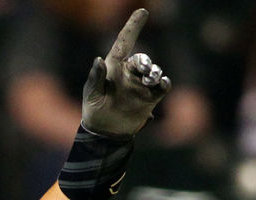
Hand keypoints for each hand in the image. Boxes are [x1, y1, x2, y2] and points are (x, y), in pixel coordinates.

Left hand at [81, 8, 171, 136]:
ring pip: (154, 70)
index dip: (133, 26)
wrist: (105, 132)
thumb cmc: (94, 110)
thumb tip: (99, 59)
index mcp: (114, 67)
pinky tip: (161, 84)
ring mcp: (141, 84)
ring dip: (153, 72)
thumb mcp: (91, 94)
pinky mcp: (150, 97)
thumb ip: (95, 77)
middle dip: (145, 61)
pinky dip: (163, 82)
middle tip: (144, 69)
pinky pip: (162, 86)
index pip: (125, 42)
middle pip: (142, 58)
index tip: (142, 11)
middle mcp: (129, 73)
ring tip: (149, 79)